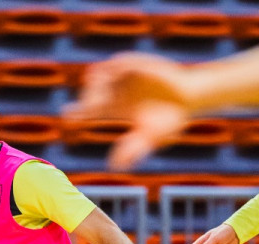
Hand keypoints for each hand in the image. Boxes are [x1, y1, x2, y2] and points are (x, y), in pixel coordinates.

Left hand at [65, 53, 191, 169]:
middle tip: (91, 108)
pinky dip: (114, 69)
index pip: (87, 109)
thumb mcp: (150, 137)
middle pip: (90, 93)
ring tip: (100, 95)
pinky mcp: (135, 63)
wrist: (190, 98)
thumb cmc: (169, 120)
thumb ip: (133, 149)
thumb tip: (115, 166)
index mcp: (113, 108)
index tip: (68, 116)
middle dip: (88, 100)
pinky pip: (119, 63)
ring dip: (97, 83)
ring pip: (99, 75)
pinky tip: (113, 76)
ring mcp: (123, 75)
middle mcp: (114, 91)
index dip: (76, 112)